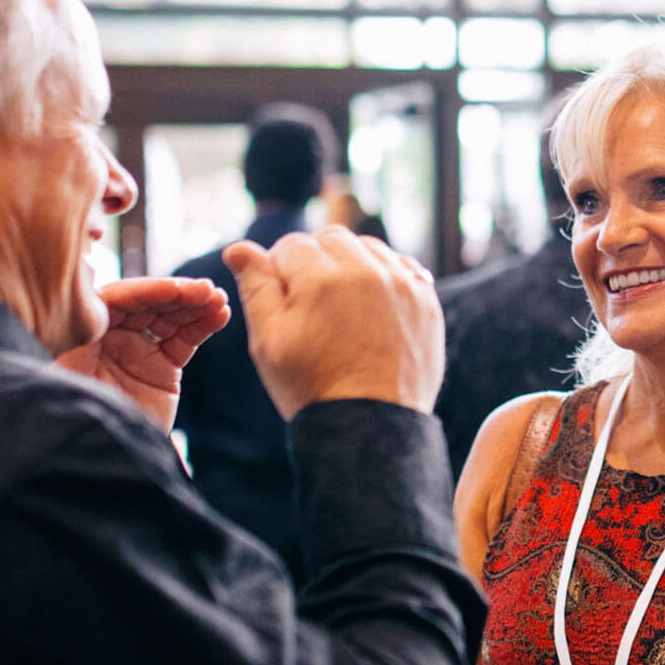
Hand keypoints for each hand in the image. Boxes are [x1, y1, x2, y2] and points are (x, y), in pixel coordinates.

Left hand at [56, 277, 229, 431]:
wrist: (106, 464)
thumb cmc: (80, 422)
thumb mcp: (74, 379)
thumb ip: (81, 342)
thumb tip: (88, 300)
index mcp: (83, 335)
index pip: (115, 300)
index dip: (146, 291)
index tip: (174, 290)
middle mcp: (109, 337)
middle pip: (146, 304)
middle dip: (177, 295)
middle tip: (206, 290)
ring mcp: (137, 351)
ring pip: (168, 318)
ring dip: (195, 305)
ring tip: (219, 300)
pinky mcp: (161, 368)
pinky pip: (183, 340)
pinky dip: (202, 325)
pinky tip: (220, 315)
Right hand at [224, 226, 443, 417]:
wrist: (371, 426)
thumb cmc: (312, 386)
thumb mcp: (269, 340)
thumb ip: (255, 286)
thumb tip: (239, 248)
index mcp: (319, 278)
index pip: (291, 245)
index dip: (280, 269)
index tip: (284, 299)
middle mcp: (365, 271)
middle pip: (331, 238)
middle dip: (315, 259)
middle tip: (310, 301)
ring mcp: (401, 283)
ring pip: (368, 247)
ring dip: (351, 263)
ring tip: (342, 303)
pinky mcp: (426, 300)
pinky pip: (402, 266)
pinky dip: (385, 275)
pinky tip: (373, 304)